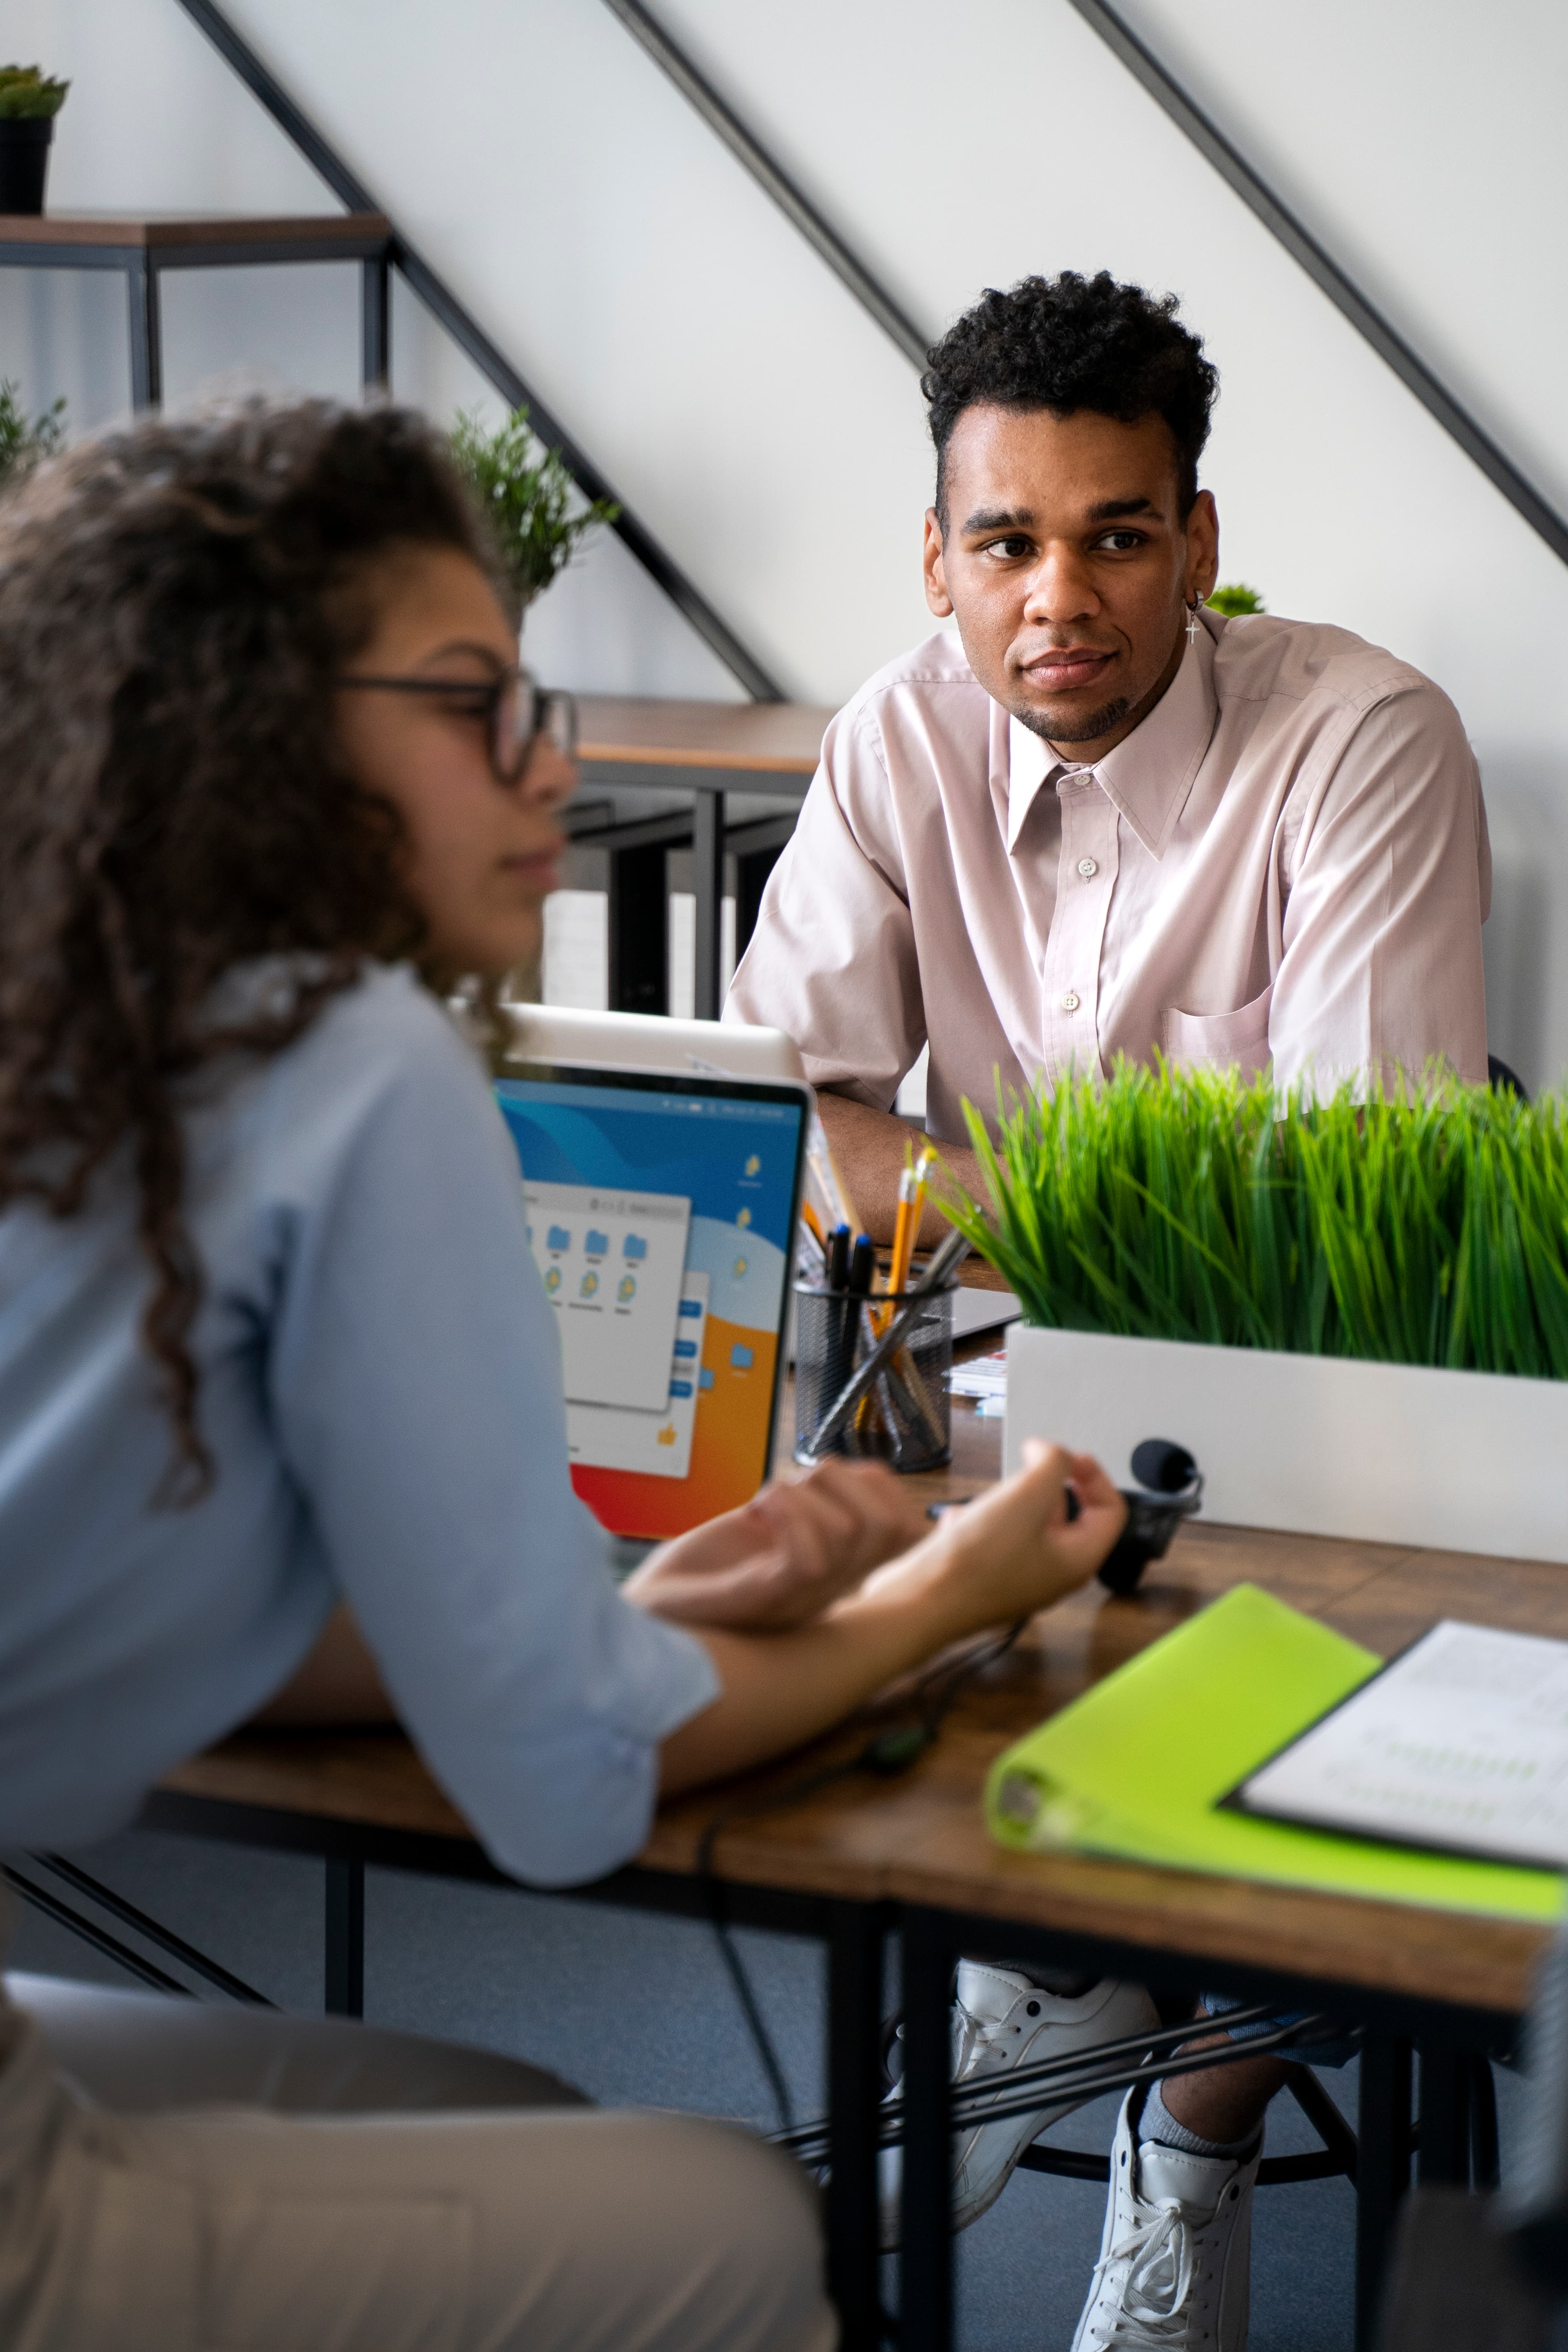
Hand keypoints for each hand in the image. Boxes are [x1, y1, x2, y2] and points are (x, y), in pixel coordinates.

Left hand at [622, 1458, 930, 1631]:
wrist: (643, 1622)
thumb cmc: (699, 1576)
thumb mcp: (761, 1531)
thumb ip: (802, 1509)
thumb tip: (834, 1471)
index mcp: (835, 1569)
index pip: (904, 1526)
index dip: (878, 1484)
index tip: (821, 1474)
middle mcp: (827, 1590)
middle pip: (886, 1524)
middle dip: (840, 1478)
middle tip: (790, 1485)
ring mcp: (798, 1600)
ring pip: (849, 1533)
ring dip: (803, 1493)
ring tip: (766, 1500)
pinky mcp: (761, 1602)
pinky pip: (807, 1561)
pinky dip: (786, 1514)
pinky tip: (755, 1510)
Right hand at [897, 1440, 1126, 1640]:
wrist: (919, 1604)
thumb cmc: (973, 1565)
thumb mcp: (1024, 1498)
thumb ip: (1052, 1465)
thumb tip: (1053, 1453)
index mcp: (1076, 1561)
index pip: (1111, 1512)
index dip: (1094, 1476)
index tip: (1068, 1456)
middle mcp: (1051, 1573)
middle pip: (1069, 1514)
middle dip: (1046, 1485)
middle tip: (1025, 1468)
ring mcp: (1018, 1576)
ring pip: (1028, 1522)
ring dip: (1009, 1500)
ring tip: (986, 1499)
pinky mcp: (986, 1576)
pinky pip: (993, 1536)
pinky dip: (978, 1520)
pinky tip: (958, 1521)